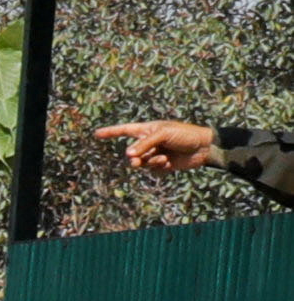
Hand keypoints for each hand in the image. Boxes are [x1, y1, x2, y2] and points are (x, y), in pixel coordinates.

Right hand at [104, 120, 223, 171]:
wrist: (203, 147)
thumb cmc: (185, 134)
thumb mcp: (163, 134)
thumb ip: (144, 144)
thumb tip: (128, 156)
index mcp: (148, 130)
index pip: (125, 130)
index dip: (110, 132)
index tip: (96, 134)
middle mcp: (149, 142)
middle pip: (131, 152)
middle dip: (134, 157)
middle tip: (136, 161)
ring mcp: (154, 154)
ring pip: (140, 163)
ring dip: (149, 162)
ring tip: (161, 159)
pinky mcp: (161, 165)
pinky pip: (151, 170)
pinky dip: (158, 167)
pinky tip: (169, 162)